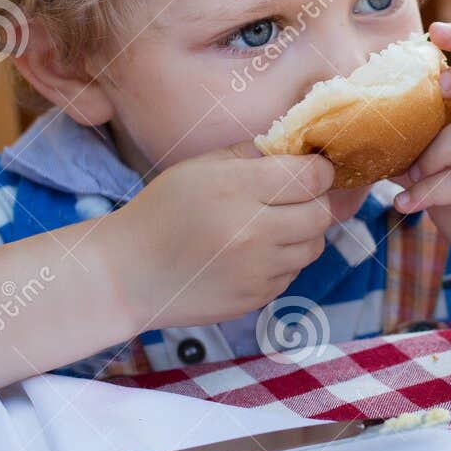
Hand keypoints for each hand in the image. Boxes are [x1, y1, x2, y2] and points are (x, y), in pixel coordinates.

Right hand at [103, 140, 336, 328]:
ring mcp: (257, 271)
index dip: (318, 170)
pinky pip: (293, 273)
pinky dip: (283, 260)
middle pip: (321, 214)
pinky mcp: (257, 298)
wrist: (129, 274)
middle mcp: (253, 234)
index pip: (312, 177)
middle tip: (291, 196)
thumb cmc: (163, 211)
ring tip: (269, 225)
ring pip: (313, 246)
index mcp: (237, 190)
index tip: (310, 169)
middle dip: (314, 201)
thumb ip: (252, 155)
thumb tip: (300, 152)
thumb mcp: (200, 167)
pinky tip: (252, 253)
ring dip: (301, 233)